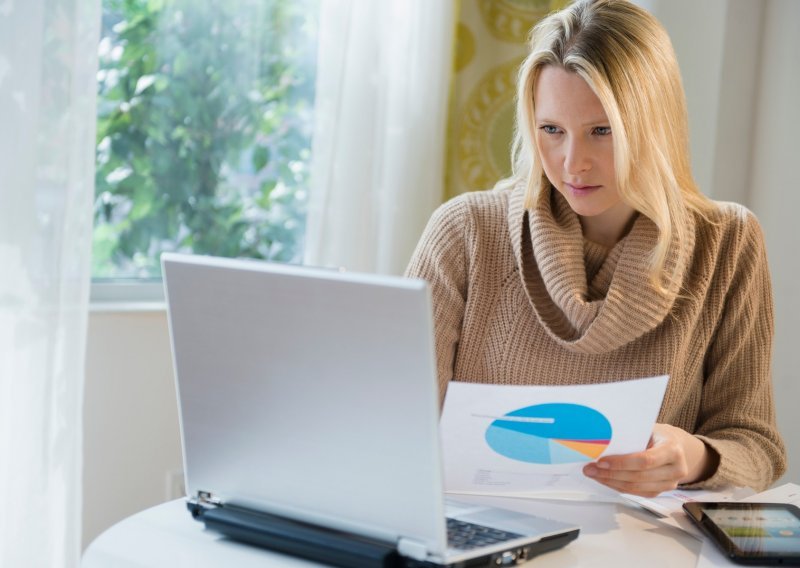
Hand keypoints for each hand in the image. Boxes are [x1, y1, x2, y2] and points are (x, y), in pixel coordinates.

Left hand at [582, 423, 715, 497]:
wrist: (675, 445)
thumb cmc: (657, 435)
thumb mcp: (648, 429)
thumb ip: (631, 436)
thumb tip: (601, 440)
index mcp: (673, 450)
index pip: (645, 460)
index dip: (622, 463)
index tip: (601, 462)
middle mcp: (676, 469)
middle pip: (639, 476)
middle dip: (611, 474)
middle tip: (590, 469)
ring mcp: (670, 483)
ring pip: (636, 488)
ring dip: (611, 482)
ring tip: (594, 475)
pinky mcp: (660, 491)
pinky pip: (636, 493)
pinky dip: (618, 486)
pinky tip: (605, 480)